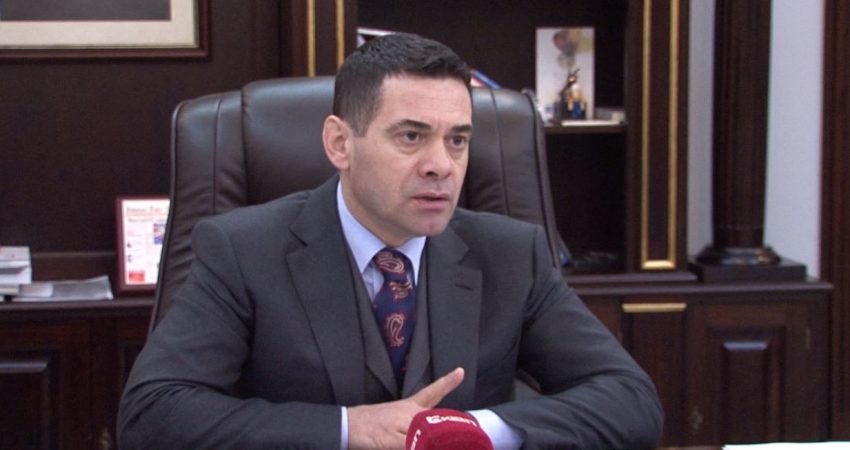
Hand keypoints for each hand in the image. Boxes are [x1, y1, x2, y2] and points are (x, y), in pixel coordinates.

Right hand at [347, 367, 463, 449]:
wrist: (346, 425)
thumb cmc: (370, 425)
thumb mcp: (393, 420)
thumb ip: (413, 425)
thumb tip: (431, 434)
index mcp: (408, 406)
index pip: (432, 392)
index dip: (447, 383)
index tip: (460, 371)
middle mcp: (408, 413)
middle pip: (437, 421)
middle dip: (451, 431)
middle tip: (465, 440)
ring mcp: (400, 426)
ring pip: (427, 434)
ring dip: (437, 441)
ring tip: (447, 444)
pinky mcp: (391, 439)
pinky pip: (412, 445)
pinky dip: (418, 447)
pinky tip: (420, 446)